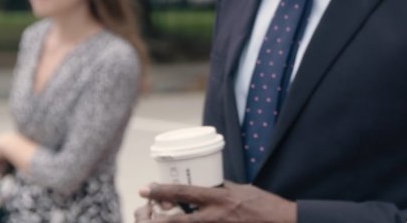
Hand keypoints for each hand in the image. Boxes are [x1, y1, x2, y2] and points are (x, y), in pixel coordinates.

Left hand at [135, 181, 296, 222]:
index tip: (146, 187)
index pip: (186, 192)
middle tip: (141, 214)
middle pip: (178, 220)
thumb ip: (223, 190)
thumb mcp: (243, 190)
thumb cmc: (265, 206)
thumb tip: (209, 186)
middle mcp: (216, 216)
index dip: (163, 190)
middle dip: (157, 219)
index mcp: (220, 198)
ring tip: (158, 222)